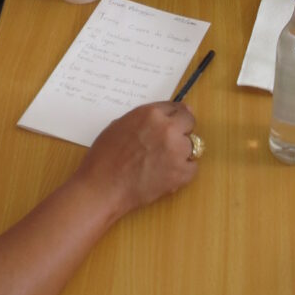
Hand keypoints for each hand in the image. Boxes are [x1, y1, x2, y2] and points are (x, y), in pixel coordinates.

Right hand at [77, 101, 198, 222]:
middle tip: (168, 143)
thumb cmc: (104, 157)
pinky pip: (192, 167)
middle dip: (182, 130)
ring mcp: (176, 151)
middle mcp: (168, 128)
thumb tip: (166, 116)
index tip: (173, 124)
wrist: (102, 188)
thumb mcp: (121, 124)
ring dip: (181, 152)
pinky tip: (166, 175)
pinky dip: (183, 171)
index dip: (174, 117)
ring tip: (162, 163)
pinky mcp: (180, 173)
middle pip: (189, 122)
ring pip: (192, 145)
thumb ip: (146, 118)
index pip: (177, 107)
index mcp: (151, 114)